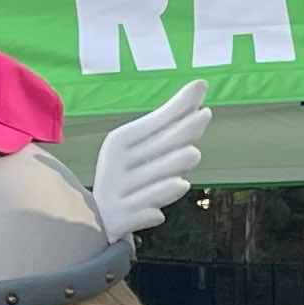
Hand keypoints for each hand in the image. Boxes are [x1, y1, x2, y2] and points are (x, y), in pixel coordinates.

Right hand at [89, 78, 211, 239]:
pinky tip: (171, 197)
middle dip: (181, 134)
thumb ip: (170, 119)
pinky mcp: (119, 219)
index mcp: (118, 143)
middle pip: (156, 150)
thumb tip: (201, 85)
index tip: (202, 99)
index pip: (153, 125)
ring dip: (172, 168)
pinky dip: (152, 209)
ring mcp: (116, 194)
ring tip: (194, 154)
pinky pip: (141, 213)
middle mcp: (114, 166)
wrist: (98, 217)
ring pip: (152, 182)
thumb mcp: (144, 145)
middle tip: (205, 115)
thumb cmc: (131, 174)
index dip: (178, 112)